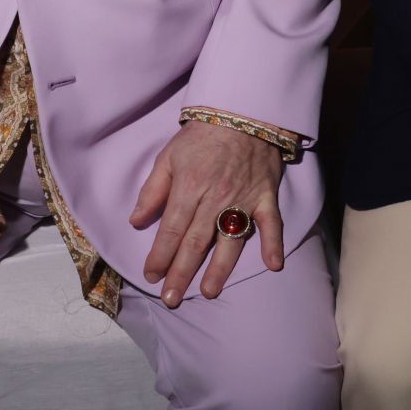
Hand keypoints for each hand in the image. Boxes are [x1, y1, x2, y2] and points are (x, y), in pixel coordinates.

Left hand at [130, 121, 284, 306]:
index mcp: (189, 188)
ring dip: (219, 268)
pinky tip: (273, 265)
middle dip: (181, 273)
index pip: (171, 229)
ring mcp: (243, 198)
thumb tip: (136, 221)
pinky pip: (272, 223)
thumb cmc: (201, 136)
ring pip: (230, 240)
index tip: (150, 276)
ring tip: (208, 292)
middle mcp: (215, 198)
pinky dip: (274, 243)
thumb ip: (152, 191)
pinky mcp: (266, 196)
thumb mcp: (168, 157)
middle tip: (171, 299)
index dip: (160, 255)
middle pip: (196, 242)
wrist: (242, 111)